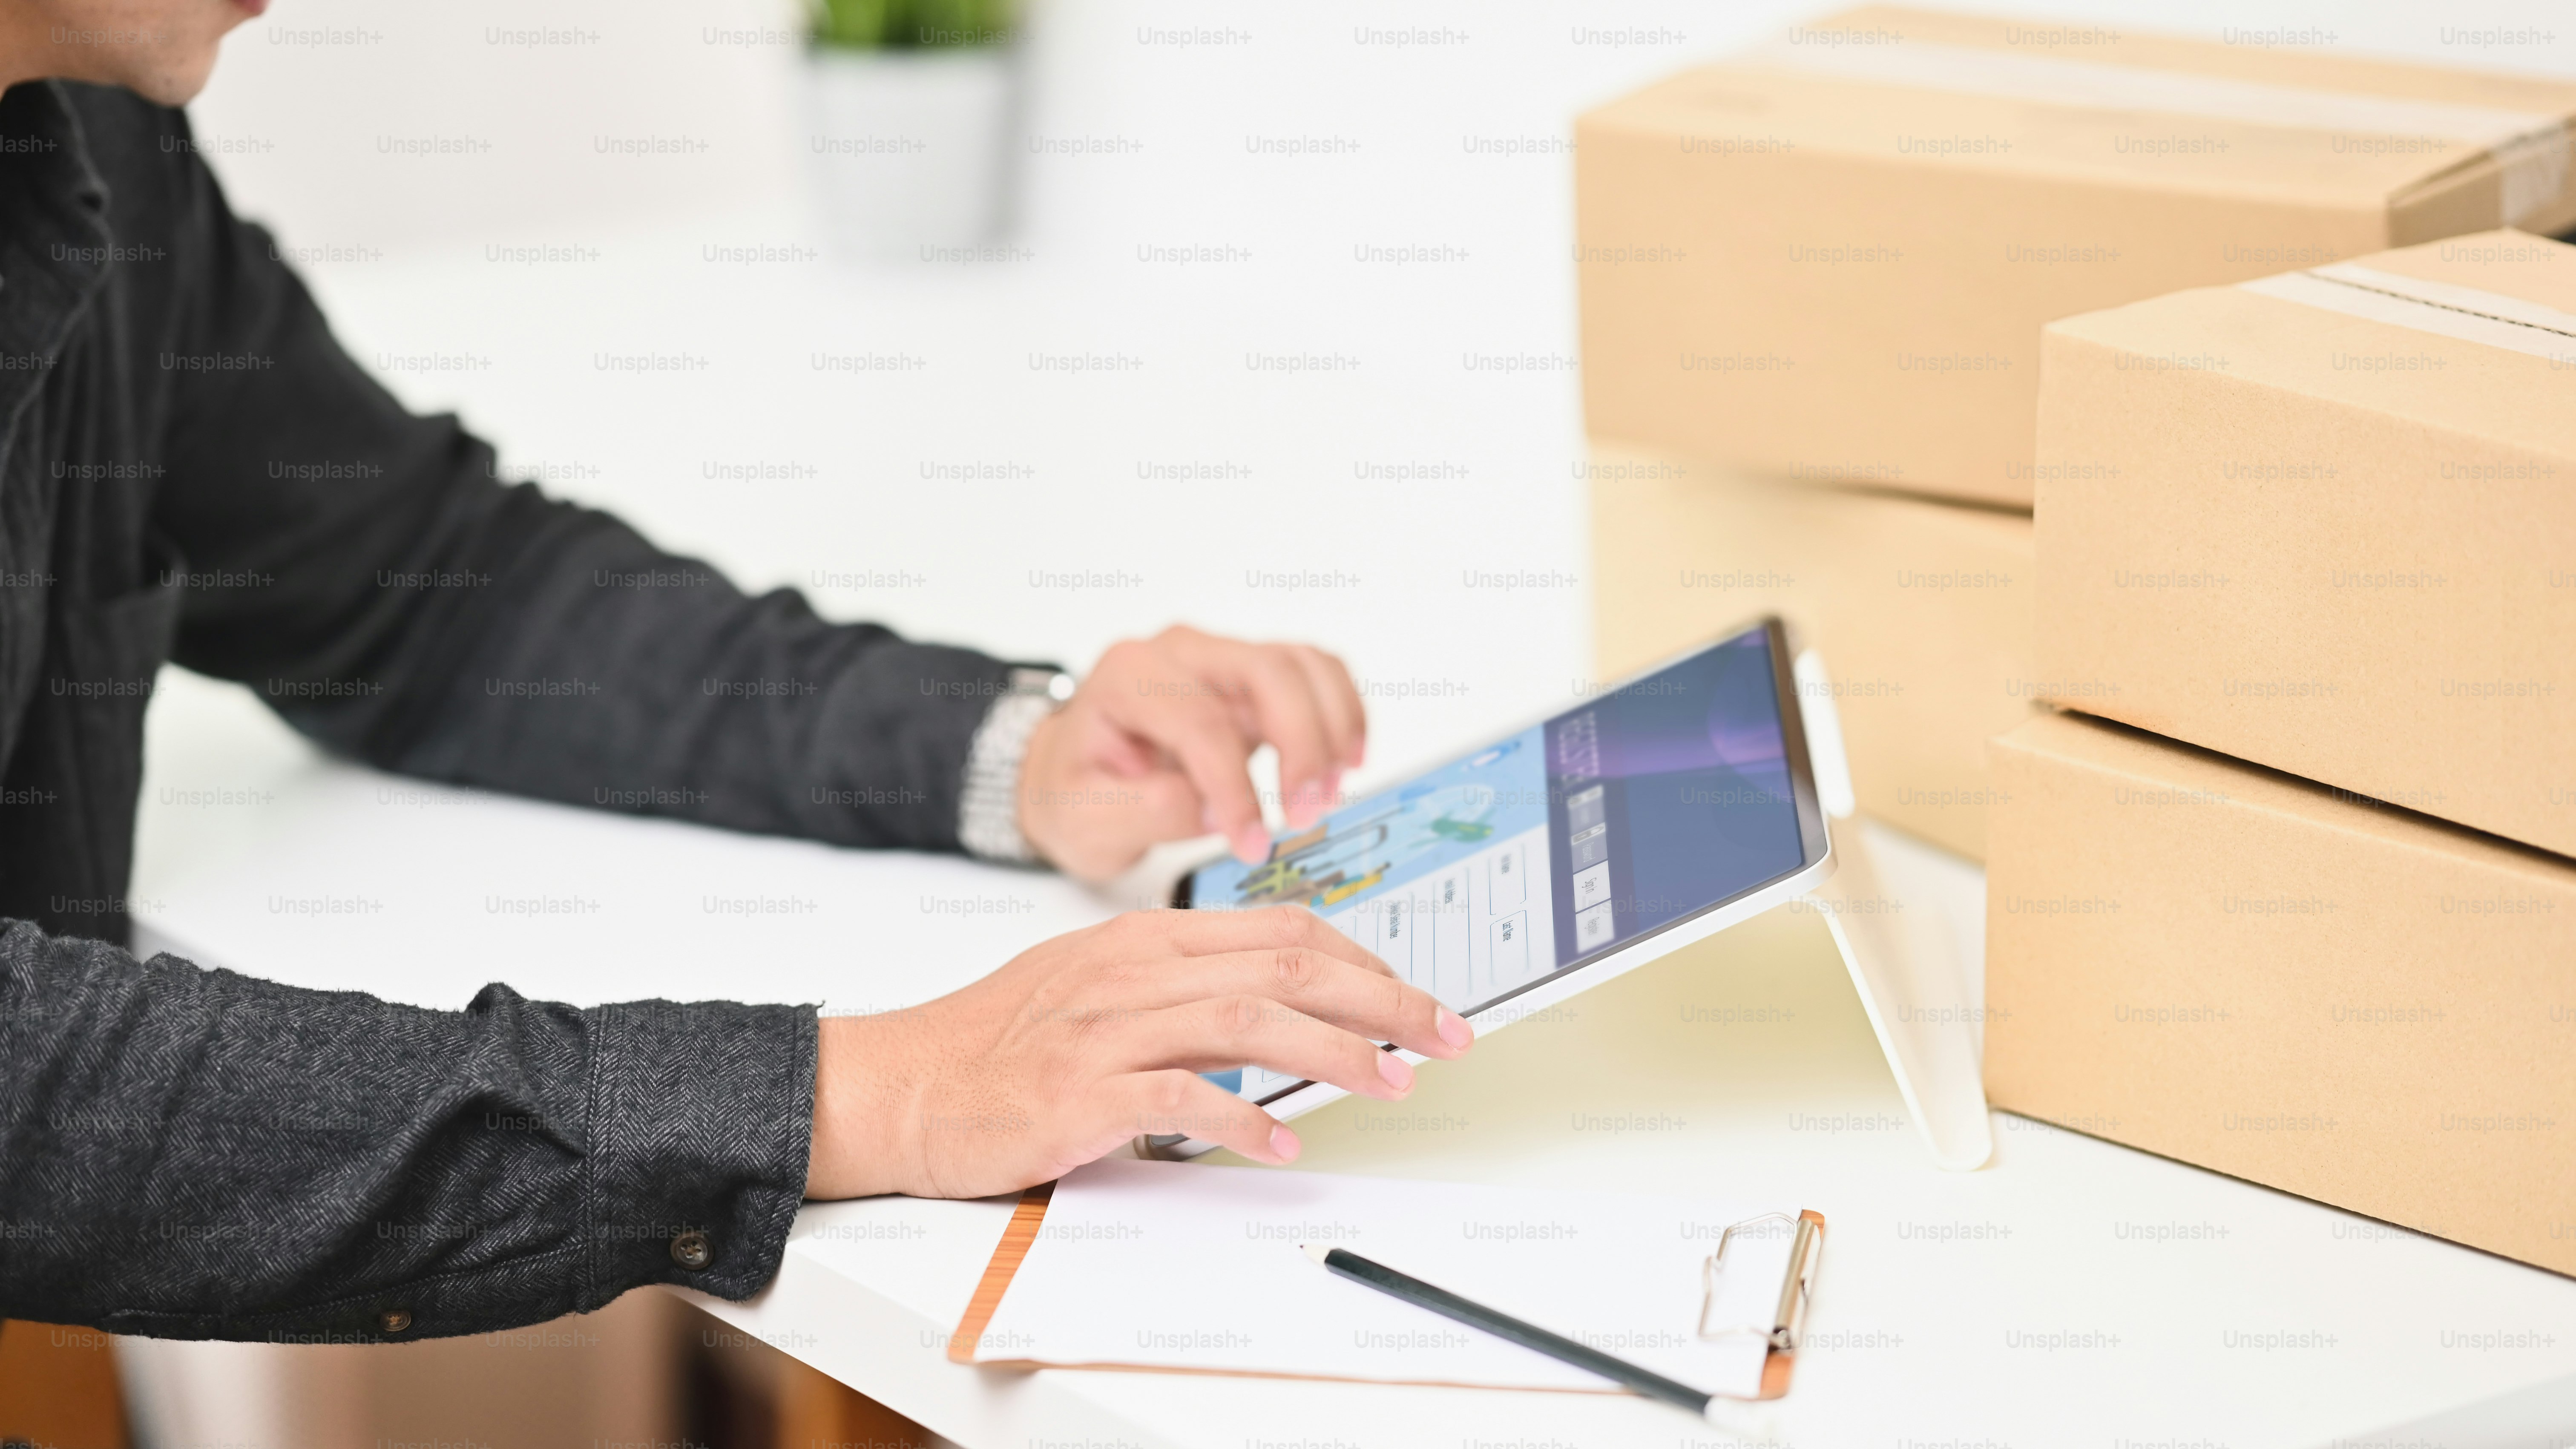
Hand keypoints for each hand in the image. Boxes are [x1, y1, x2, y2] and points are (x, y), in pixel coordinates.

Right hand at [803, 906, 1471, 1199]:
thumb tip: (1273, 1004)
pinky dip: (1243, 1119)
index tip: (1418, 998)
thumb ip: (1183, 984)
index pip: (1284, 929)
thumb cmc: (1000, 1042)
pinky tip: (1284, 1145)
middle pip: (1288, 966)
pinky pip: (1181, 1097)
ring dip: (1337, 1053)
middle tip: (1446, 1035)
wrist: (906, 1084)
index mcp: (1148, 939)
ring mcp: (1108, 1029)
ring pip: (1250, 1019)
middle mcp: (1136, 970)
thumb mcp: (1098, 983)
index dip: (1366, 960)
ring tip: (1392, 1083)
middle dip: (1384, 1001)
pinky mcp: (1082, 1092)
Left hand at [1017, 626, 1365, 882]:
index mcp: (1128, 677)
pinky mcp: (1254, 678)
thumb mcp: (1083, 819)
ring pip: (1302, 665)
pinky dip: (1341, 712)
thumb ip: (1140, 811)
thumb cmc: (1076, 791)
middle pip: (1267, 672)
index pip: (1200, 721)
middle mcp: (1179, 653)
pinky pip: (1315, 673)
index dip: (1235, 787)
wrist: (1074, 773)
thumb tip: (1208, 807)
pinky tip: (1343, 761)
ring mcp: (1222, 659)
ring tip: (1326, 795)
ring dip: (1330, 728)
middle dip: (1301, 745)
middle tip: (1306, 815)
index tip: (1251, 842)